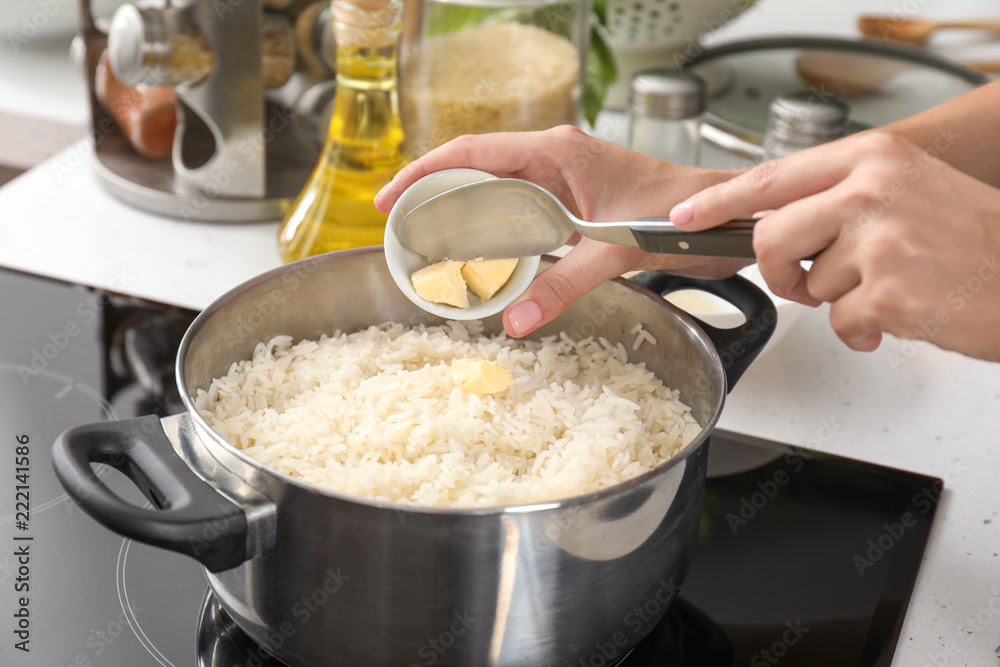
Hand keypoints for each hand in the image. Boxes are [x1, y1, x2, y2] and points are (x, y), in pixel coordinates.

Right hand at [376, 125, 742, 336]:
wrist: (723, 218)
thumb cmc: (681, 213)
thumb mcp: (617, 250)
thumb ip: (566, 284)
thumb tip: (516, 319)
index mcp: (557, 151)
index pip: (472, 152)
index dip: (424, 173)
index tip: (392, 199)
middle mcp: (555, 158)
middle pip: (475, 169)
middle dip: (434, 197)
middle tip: (403, 231)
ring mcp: (563, 179)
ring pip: (495, 192)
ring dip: (462, 216)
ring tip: (430, 247)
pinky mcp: (573, 203)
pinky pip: (520, 212)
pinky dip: (494, 233)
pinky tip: (482, 258)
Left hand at [668, 132, 999, 360]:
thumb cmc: (973, 239)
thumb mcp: (906, 190)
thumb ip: (840, 198)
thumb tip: (776, 224)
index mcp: (871, 158)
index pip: (771, 177)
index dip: (719, 201)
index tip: (685, 216)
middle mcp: (871, 190)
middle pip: (770, 236)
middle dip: (778, 271)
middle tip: (806, 284)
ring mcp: (879, 239)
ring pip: (809, 283)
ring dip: (836, 300)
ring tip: (884, 291)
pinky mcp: (888, 289)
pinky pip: (840, 322)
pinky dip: (863, 330)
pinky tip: (901, 314)